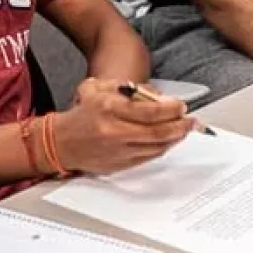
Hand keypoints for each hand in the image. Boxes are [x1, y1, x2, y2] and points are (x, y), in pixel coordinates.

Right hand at [52, 78, 194, 174]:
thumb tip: (159, 97)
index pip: (149, 111)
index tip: (182, 106)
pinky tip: (169, 141)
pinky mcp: (119, 164)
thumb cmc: (84, 112)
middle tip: (191, 120)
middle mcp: (114, 131)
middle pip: (157, 132)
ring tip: (185, 129)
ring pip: (156, 146)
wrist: (61, 142)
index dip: (171, 109)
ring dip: (175, 138)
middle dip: (180, 126)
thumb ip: (130, 89)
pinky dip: (163, 148)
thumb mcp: (101, 87)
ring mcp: (117, 151)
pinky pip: (148, 157)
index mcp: (110, 109)